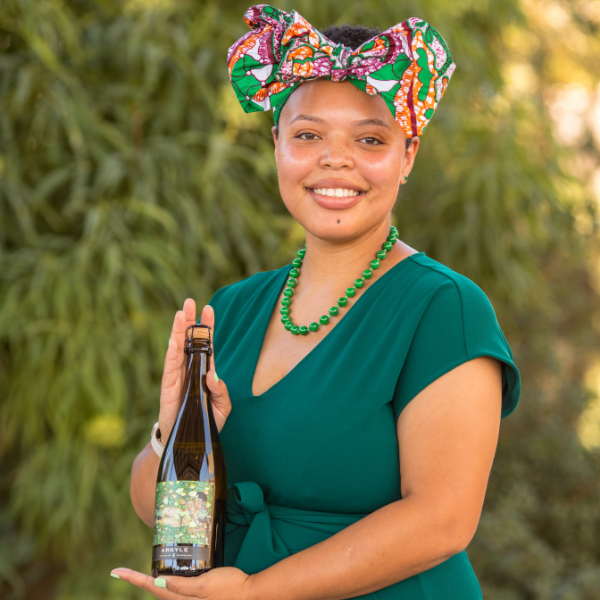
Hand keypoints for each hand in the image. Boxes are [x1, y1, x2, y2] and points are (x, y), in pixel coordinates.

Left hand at [110, 567, 253, 599]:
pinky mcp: (198, 596)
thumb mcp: (204, 585)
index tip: (116, 571)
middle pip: (156, 591)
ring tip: (142, 573)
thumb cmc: (229, 588)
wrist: (249, 595)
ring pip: (165, 593)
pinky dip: (167, 584)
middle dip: (140, 581)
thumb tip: (156, 582)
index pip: (152, 587)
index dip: (133, 578)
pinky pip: (176, 592)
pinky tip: (169, 577)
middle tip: (125, 572)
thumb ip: (181, 586)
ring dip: (153, 583)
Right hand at [159, 300, 231, 438]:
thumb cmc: (206, 423)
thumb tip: (213, 374)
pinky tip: (173, 341)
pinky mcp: (169, 389)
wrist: (188, 442)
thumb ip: (221, 391)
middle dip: (190, 322)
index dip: (207, 328)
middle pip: (189, 341)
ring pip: (177, 350)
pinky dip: (171, 354)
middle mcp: (190, 370)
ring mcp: (178, 378)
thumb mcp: (222, 408)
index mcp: (204, 372)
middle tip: (190, 302)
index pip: (206, 345)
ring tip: (181, 314)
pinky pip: (169, 369)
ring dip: (178, 332)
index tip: (209, 308)